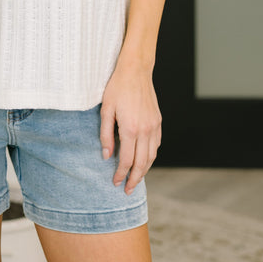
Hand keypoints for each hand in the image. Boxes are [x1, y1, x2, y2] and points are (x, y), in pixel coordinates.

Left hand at [99, 63, 161, 194]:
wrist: (135, 70)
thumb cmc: (117, 87)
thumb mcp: (105, 110)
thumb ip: (105, 134)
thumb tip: (106, 155)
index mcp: (130, 129)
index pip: (126, 160)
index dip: (121, 174)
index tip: (115, 183)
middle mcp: (145, 130)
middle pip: (142, 163)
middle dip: (135, 179)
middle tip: (128, 191)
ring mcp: (154, 126)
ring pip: (152, 156)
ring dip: (144, 170)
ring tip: (136, 179)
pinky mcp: (158, 121)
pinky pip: (156, 145)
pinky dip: (151, 156)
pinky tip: (144, 160)